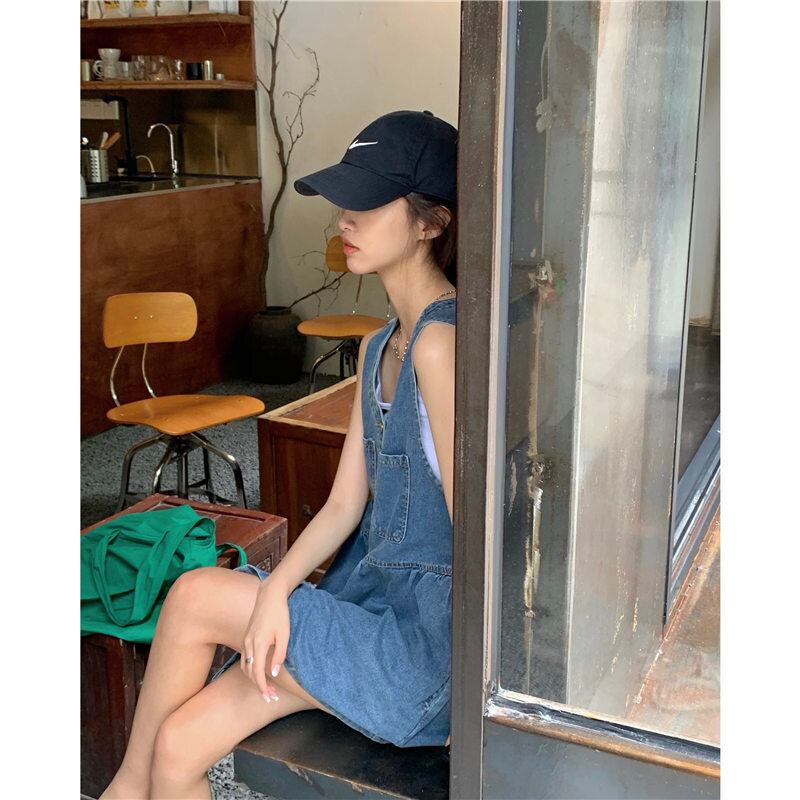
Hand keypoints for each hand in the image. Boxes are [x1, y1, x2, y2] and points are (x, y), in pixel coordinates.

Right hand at [240, 580, 289, 702]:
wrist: (269, 595)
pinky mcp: (246, 637)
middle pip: (250, 673)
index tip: (270, 697)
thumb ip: (279, 655)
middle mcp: (249, 644)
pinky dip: (250, 669)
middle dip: (259, 687)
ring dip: (254, 678)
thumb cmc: (280, 614)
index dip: (263, 688)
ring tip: (266, 687)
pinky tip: (259, 671)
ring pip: (245, 666)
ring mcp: (246, 640)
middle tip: (271, 696)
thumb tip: (273, 674)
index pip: (258, 673)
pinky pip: (245, 658)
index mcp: (258, 644)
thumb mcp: (284, 635)